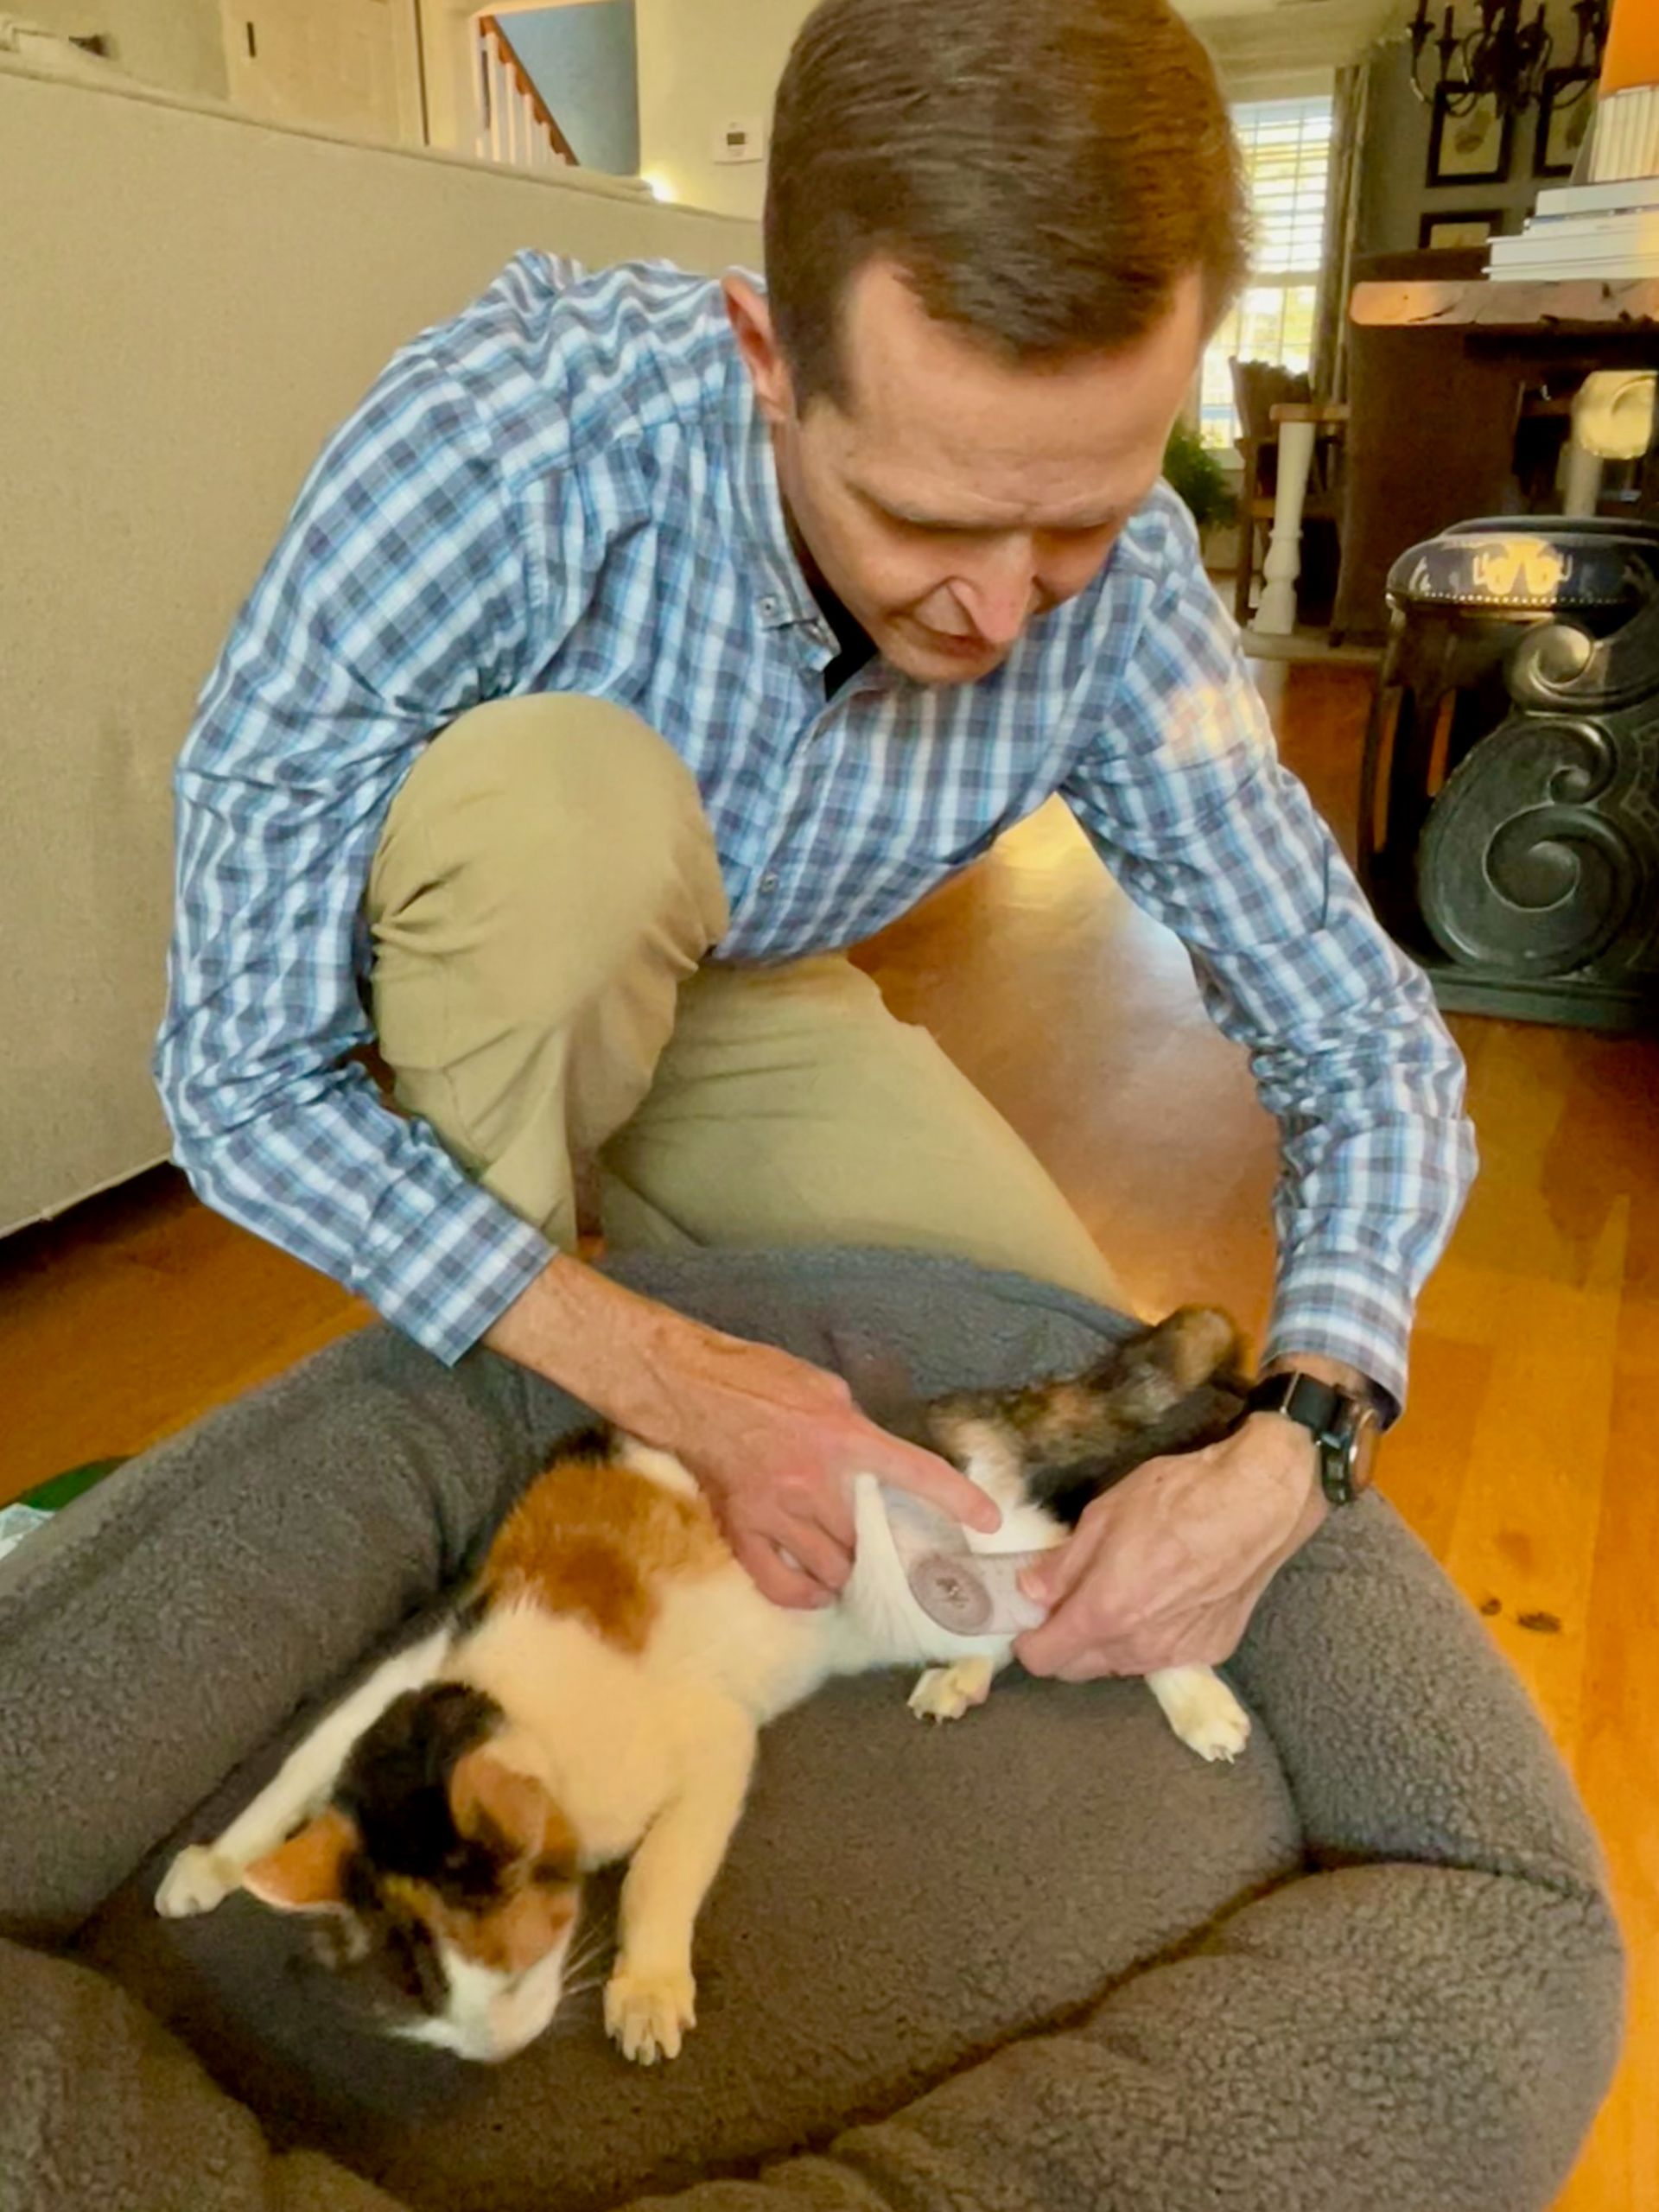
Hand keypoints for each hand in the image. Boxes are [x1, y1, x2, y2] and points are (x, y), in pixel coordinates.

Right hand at [666, 1326, 999, 1608]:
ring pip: (833, 1568)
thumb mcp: (823, 1387)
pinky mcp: (742, 1531)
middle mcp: (816, 1482)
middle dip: (890, 1552)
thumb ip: (855, 1426)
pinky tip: (817, 1591)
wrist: (688, 1390)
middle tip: (900, 1556)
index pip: (916, 1473)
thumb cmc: (756, 1377)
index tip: (988, 1521)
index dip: (959, 1500)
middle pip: (871, 1539)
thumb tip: (875, 1459)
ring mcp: (777, 1512)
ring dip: (851, 1575)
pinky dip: (804, 1596)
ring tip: (859, 1572)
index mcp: (844, 1437)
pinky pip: (780, 1584)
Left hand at [1012, 1414, 1326, 1680]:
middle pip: (1079, 1669)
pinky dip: (1151, 1637)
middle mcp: (1138, 1647)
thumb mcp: (1105, 1515)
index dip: (1030, 1640)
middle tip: (1072, 1601)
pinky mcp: (1212, 1650)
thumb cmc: (1178, 1497)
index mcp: (1104, 1613)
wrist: (1259, 1503)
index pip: (1045, 1659)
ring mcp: (1178, 1654)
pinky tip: (1166, 1598)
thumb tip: (1032, 1590)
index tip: (1030, 1618)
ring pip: (1121, 1664)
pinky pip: (1163, 1655)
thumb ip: (1064, 1563)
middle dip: (1065, 1643)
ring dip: (1108, 1642)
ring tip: (1121, 1594)